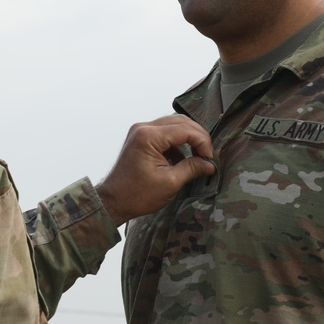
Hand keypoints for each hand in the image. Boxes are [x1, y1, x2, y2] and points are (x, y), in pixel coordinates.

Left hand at [96, 114, 214, 226]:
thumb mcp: (170, 183)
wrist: (113, 201)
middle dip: (198, 137)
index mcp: (148, 136)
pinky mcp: (141, 138)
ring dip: (188, 138)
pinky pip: (165, 133)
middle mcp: (143, 128)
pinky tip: (182, 160)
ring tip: (198, 157)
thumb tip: (209, 164)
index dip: (202, 142)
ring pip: (174, 124)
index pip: (185, 129)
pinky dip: (177, 143)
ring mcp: (141, 131)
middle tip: (207, 156)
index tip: (209, 158)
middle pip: (181, 122)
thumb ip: (192, 168)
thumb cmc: (136, 195)